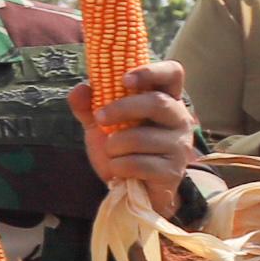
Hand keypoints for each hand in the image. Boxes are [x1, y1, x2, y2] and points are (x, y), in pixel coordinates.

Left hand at [78, 58, 201, 203]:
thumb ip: (88, 105)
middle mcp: (179, 119)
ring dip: (114, 145)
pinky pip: (138, 163)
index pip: (172, 74)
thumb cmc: (121, 148)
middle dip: (122, 108)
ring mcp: (179, 145)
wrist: (131, 188)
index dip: (151, 71)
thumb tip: (80, 89)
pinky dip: (118, 166)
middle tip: (100, 118)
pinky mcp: (173, 171)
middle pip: (157, 102)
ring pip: (141, 137)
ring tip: (112, 152)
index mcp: (164, 99)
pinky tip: (119, 168)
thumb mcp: (100, 124)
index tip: (124, 78)